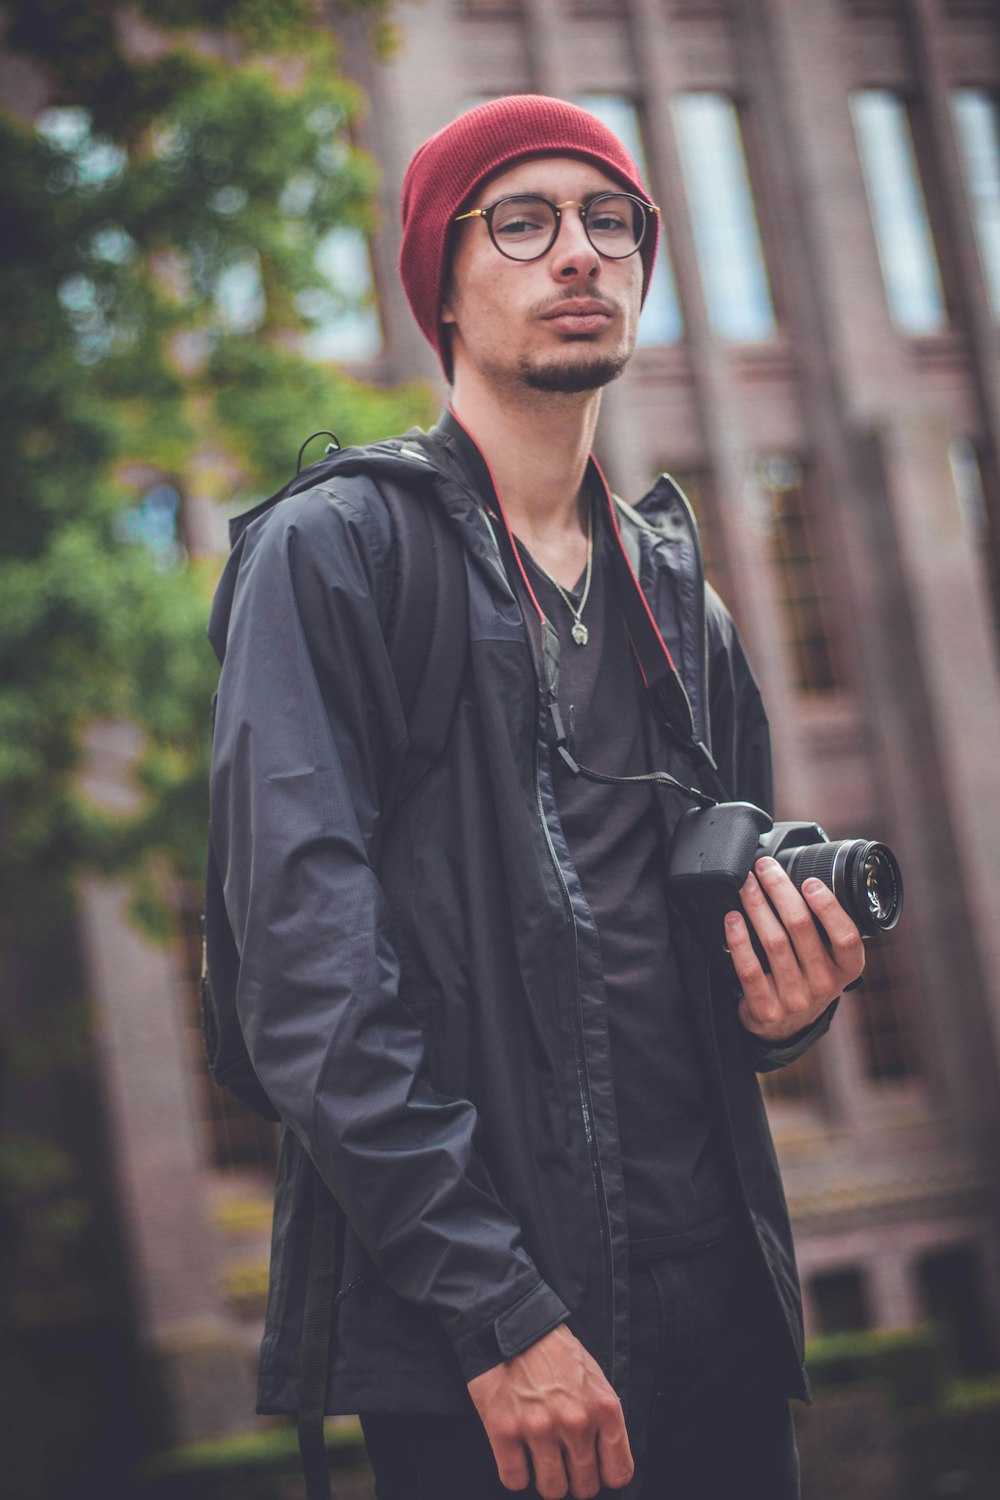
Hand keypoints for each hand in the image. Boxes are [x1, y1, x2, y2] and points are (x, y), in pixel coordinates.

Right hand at [467, 1323, 633, 1497]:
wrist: (511, 1323)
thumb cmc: (554, 1350)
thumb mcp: (594, 1377)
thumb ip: (603, 1418)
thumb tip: (606, 1460)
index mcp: (603, 1408)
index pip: (618, 1473)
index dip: (604, 1476)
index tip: (593, 1469)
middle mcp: (575, 1422)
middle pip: (584, 1488)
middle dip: (573, 1479)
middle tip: (562, 1460)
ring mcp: (539, 1429)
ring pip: (551, 1490)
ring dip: (545, 1479)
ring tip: (539, 1458)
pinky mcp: (505, 1432)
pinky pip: (515, 1480)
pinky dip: (515, 1473)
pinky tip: (516, 1453)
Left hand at [726, 856, 864, 1042]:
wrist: (787, 1027)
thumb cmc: (808, 978)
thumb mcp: (829, 960)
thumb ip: (824, 928)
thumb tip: (803, 877)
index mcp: (846, 969)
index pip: (845, 936)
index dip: (828, 907)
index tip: (809, 880)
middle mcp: (824, 985)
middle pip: (801, 929)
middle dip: (780, 891)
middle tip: (765, 868)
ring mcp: (795, 999)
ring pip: (773, 943)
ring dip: (756, 907)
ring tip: (747, 885)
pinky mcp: (766, 1008)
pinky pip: (749, 968)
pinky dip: (739, 939)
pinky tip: (732, 918)